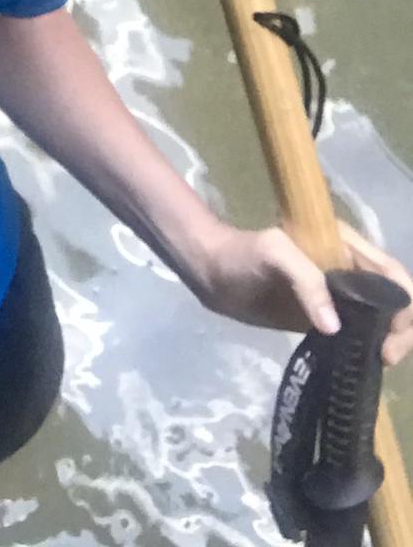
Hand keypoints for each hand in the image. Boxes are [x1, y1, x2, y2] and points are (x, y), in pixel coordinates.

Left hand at [191, 220, 412, 364]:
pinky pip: (359, 331)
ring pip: (382, 317)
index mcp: (345, 245)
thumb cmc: (243, 256)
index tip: (387, 338)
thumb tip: (336, 327)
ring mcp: (339, 295)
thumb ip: (306, 282)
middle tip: (384, 357)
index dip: (402, 305)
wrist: (214, 276)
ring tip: (377, 362)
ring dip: (390, 339)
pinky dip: (369, 347)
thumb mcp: (274, 254)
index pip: (392, 273)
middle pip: (396, 298)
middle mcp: (350, 268)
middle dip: (403, 328)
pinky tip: (363, 364)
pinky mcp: (326, 316)